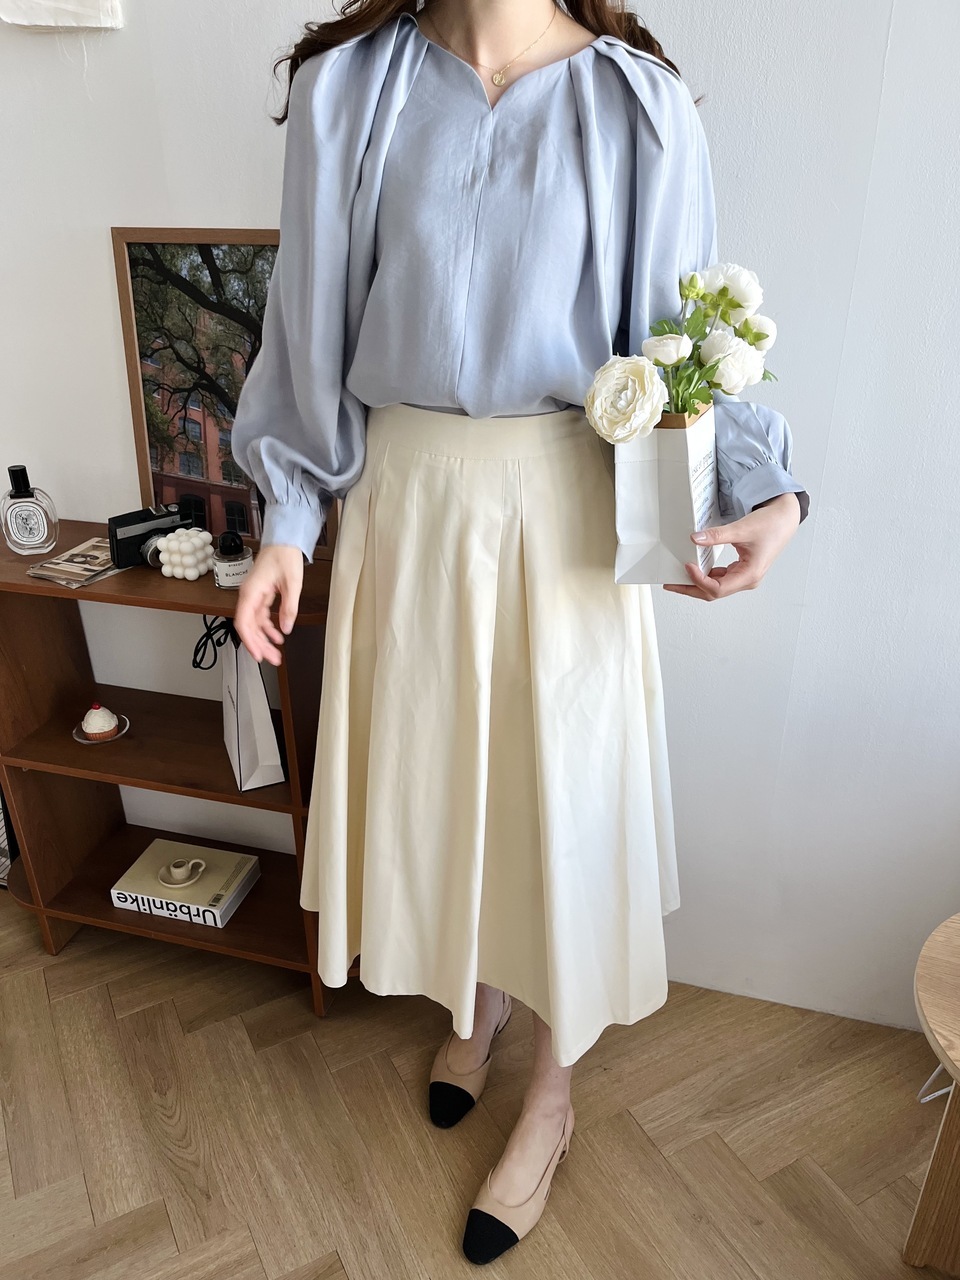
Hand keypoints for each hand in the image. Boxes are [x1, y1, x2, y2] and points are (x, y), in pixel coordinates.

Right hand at [234, 544, 303, 663]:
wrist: (284, 541)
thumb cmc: (284, 556)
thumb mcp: (292, 584)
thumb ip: (289, 608)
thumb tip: (285, 629)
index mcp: (251, 592)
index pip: (243, 622)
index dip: (249, 641)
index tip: (257, 655)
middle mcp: (249, 595)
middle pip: (249, 627)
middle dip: (259, 645)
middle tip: (271, 658)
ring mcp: (254, 596)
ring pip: (255, 624)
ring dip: (264, 639)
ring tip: (276, 652)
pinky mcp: (261, 595)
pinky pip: (261, 616)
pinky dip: (268, 628)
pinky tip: (277, 636)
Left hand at [662, 492, 801, 600]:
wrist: (784, 519)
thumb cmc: (770, 525)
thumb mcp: (741, 529)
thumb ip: (717, 535)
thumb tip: (695, 539)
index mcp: (749, 575)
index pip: (718, 588)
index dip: (699, 580)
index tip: (687, 566)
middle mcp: (747, 580)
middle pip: (713, 593)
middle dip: (691, 589)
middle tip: (670, 584)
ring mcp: (744, 577)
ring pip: (715, 587)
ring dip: (696, 583)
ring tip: (677, 578)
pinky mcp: (741, 570)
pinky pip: (720, 578)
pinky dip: (705, 575)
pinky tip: (694, 569)